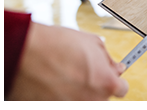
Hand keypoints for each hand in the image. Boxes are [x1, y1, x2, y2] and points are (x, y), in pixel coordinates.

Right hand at [7, 22, 127, 100]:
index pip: (121, 89)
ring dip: (78, 90)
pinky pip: (65, 100)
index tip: (109, 75)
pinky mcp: (55, 107)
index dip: (114, 79)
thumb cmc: (57, 45)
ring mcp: (74, 106)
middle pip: (101, 95)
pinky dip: (62, 94)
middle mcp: (93, 100)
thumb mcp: (93, 43)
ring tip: (64, 73)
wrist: (25, 53)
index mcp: (106, 84)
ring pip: (83, 99)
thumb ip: (108, 59)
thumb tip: (116, 67)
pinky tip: (54, 81)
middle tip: (81, 69)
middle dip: (95, 84)